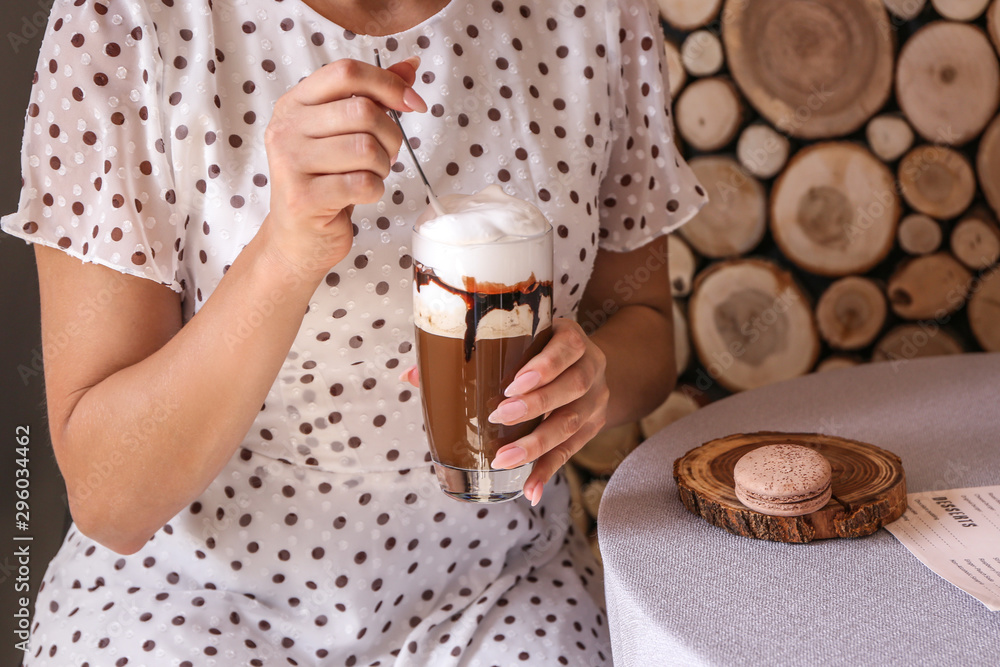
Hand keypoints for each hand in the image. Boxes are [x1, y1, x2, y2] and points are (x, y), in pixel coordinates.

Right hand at [260, 56, 426, 274]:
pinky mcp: (303, 198)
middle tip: (386, 155)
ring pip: (366, 148)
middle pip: (362, 110)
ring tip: (369, 176)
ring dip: (382, 166)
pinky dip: (374, 190)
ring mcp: (290, 163)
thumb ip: (372, 98)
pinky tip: (359, 195)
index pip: (345, 72)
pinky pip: (362, 183)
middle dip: (390, 136)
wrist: (297, 239)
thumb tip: (411, 66)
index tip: (413, 104)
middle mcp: (286, 128)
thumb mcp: (343, 134)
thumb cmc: (325, 183)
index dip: (387, 84)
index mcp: (294, 104)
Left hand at [401, 319, 609, 505]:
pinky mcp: (592, 427)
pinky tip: (531, 489)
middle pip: (572, 387)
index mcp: (571, 338)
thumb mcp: (518, 340)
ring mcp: (595, 399)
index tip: (513, 384)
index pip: (567, 347)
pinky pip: (571, 452)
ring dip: (538, 443)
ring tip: (505, 459)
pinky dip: (548, 471)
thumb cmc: (537, 350)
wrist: (585, 364)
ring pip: (573, 422)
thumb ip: (471, 355)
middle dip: (535, 405)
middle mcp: (591, 367)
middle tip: (499, 417)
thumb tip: (412, 375)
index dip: (545, 366)